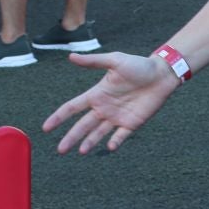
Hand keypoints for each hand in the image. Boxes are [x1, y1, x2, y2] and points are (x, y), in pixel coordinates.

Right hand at [44, 52, 182, 153]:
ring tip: (80, 152)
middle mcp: (104, 108)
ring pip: (98, 133)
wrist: (163, 74)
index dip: (58, 117)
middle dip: (71, 137)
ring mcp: (117, 117)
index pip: (72, 108)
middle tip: (60, 150)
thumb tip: (71, 56)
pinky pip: (121, 135)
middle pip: (82, 125)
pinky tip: (109, 147)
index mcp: (96, 94)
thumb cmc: (139, 65)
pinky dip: (115, 142)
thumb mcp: (115, 61)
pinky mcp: (132, 123)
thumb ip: (94, 62)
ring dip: (89, 142)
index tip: (46, 128)